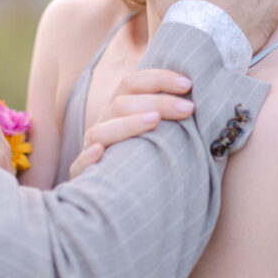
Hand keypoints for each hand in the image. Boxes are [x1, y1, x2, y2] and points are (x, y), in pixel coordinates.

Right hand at [69, 69, 192, 178]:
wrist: (114, 198)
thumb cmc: (143, 158)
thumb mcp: (153, 133)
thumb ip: (165, 115)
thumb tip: (196, 99)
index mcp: (117, 109)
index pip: (131, 83)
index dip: (158, 79)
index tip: (188, 84)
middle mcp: (102, 124)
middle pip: (122, 104)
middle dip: (157, 102)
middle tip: (187, 109)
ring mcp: (90, 148)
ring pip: (101, 131)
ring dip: (128, 124)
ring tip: (155, 121)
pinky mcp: (81, 175)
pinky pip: (80, 165)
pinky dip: (88, 157)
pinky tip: (101, 153)